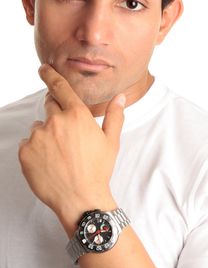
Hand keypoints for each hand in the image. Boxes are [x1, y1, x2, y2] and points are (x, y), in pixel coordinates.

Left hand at [18, 64, 125, 235]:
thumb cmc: (98, 169)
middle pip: (49, 104)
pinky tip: (48, 162)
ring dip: (46, 133)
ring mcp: (38, 136)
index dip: (50, 75)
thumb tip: (121, 97)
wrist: (80, 198)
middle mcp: (55, 121)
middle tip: (65, 131)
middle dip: (55, 111)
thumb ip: (114, 115)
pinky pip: (27, 143)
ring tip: (59, 153)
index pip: (60, 87)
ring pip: (38, 126)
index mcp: (77, 115)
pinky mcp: (25, 152)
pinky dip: (35, 148)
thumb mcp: (111, 141)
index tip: (43, 68)